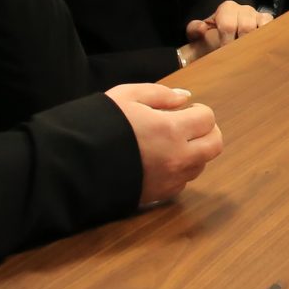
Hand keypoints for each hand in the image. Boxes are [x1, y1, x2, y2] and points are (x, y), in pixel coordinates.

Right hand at [106, 82, 222, 205]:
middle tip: (189, 126)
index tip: (184, 111)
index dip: (198, 111)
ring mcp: (170, 179)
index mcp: (170, 130)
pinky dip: (180, 170)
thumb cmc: (98, 125)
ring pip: (201, 165)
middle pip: (215, 145)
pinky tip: (161, 161)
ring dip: (195, 152)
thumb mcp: (126, 96)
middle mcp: (177, 157)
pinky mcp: (160, 195)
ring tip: (172, 143)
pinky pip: (183, 182)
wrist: (74, 165)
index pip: (207, 119)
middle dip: (207, 132)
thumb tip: (185, 98)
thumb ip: (160, 94)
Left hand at [178, 0, 269, 64]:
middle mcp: (244, 9)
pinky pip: (272, 26)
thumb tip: (202, 28)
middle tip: (236, 57)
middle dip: (240, 44)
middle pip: (246, 26)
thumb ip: (194, 30)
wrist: (223, 34)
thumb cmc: (211, 36)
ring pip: (260, 28)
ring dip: (254, 43)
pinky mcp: (268, 22)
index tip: (223, 53)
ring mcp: (258, 15)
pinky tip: (259, 49)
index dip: (225, 42)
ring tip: (247, 55)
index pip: (228, 24)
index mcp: (227, 8)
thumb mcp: (198, 33)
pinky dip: (267, 37)